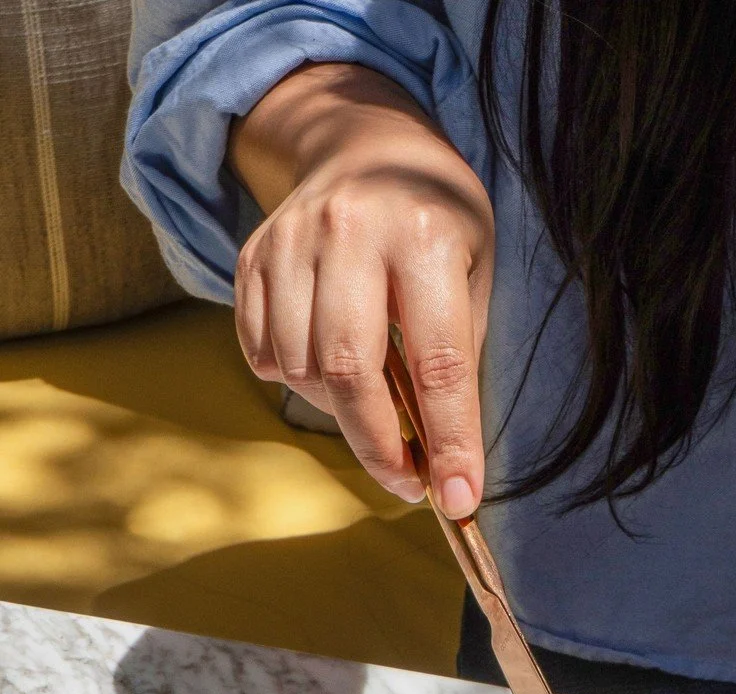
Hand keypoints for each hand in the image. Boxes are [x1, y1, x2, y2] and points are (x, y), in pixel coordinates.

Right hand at [230, 65, 493, 516]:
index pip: (437, 364)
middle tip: (407, 482)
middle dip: (380, 447)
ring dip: (340, 414)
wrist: (362, 144)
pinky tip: (331, 370)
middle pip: (351, 372)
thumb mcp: (476, 273)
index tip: (458, 498)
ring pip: (300, 369)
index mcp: (424, 234)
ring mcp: (289, 241)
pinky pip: (262, 354)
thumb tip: (449, 465)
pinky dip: (297, 383)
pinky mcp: (251, 258)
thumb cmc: (437, 223)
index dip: (449, 441)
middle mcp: (349, 230)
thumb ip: (458, 361)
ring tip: (375, 409)